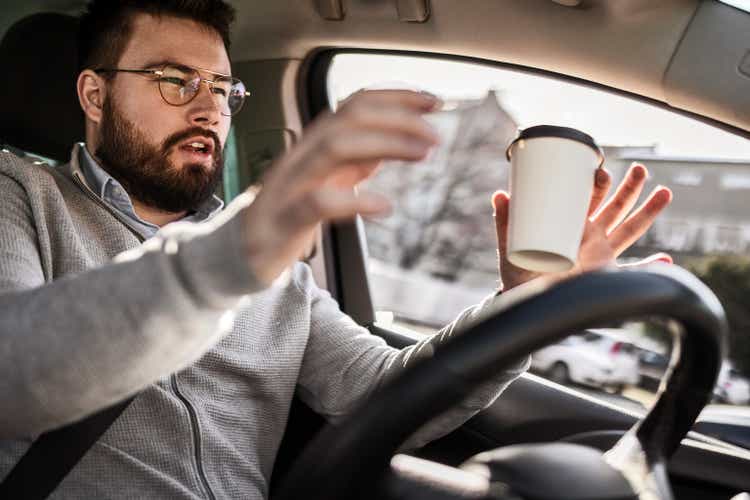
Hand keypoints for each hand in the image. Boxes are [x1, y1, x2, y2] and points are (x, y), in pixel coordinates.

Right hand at [242, 90, 440, 284]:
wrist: (245, 252)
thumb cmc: (290, 212)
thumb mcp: (330, 179)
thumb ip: (358, 159)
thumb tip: (395, 140)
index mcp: (315, 144)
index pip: (355, 104)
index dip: (395, 97)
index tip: (434, 102)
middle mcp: (302, 155)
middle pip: (349, 117)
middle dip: (397, 118)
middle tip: (435, 135)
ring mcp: (291, 184)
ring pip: (334, 146)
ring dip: (385, 144)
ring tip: (422, 154)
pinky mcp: (285, 219)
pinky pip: (318, 202)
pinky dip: (355, 200)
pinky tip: (384, 205)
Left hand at [492, 163, 672, 291]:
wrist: (523, 300)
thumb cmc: (518, 270)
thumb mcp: (509, 243)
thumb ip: (504, 221)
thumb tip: (500, 194)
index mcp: (569, 222)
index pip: (589, 198)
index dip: (597, 184)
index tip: (601, 171)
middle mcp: (589, 235)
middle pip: (615, 206)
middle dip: (629, 187)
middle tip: (640, 169)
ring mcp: (599, 253)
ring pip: (628, 227)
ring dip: (647, 210)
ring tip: (665, 191)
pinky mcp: (604, 274)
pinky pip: (632, 271)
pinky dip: (651, 267)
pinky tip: (667, 259)